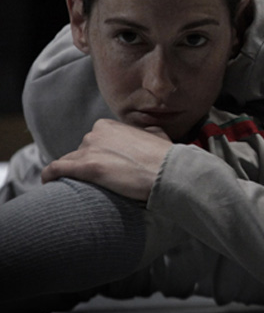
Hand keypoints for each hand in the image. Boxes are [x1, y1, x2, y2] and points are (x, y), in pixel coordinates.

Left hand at [41, 119, 172, 201]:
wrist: (165, 170)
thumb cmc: (164, 155)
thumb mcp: (157, 134)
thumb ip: (145, 132)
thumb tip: (146, 134)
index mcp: (109, 125)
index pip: (93, 141)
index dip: (98, 155)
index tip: (103, 166)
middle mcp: (95, 133)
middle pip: (81, 151)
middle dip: (86, 164)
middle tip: (97, 180)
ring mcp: (89, 149)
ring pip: (69, 161)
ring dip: (71, 173)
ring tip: (77, 187)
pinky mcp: (85, 167)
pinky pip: (55, 169)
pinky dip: (49, 176)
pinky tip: (49, 183)